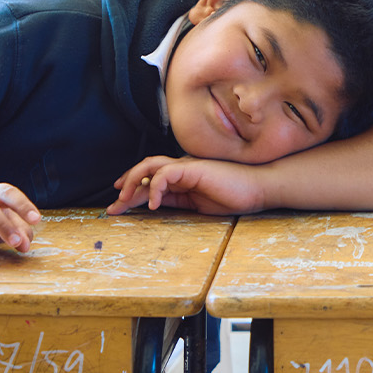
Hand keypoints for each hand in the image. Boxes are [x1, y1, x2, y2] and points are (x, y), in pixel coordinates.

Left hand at [107, 156, 267, 215]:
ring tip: (123, 201)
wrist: (259, 188)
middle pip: (145, 170)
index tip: (119, 205)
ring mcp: (187, 165)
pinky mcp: (193, 167)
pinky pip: (165, 174)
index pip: (151, 180)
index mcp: (184, 177)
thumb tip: (154, 206)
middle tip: (113, 206)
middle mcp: (182, 167)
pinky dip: (154, 188)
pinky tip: (153, 204)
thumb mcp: (200, 205)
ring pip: (150, 166)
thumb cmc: (236, 197)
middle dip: (125, 186)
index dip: (132, 191)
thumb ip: (178, 202)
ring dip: (132, 182)